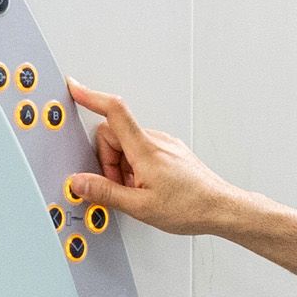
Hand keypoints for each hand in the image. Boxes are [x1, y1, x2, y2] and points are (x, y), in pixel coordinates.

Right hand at [62, 81, 255, 236]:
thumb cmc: (191, 206)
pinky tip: (147, 187)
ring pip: (128, 145)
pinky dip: (136, 168)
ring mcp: (165, 144)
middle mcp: (156, 140)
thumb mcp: (140, 206)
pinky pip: (142, 152)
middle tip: (120, 185)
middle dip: (108, 160)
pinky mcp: (171, 152)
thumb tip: (80, 182)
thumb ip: (105, 192)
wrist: (221, 208)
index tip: (75, 88)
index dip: (91, 97)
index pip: (113, 111)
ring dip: (123, 167)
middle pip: (114, 134)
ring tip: (137, 191)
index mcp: (145, 149)